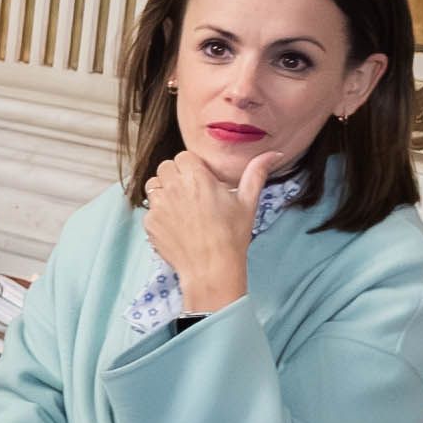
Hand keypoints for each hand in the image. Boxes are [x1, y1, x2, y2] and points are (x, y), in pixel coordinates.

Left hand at [139, 144, 267, 314]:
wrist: (211, 267)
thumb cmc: (231, 235)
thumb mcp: (247, 202)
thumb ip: (256, 173)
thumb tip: (273, 154)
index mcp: (196, 177)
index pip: (183, 156)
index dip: (191, 166)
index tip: (200, 178)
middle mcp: (174, 187)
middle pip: (165, 167)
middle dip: (176, 175)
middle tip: (190, 191)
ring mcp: (159, 205)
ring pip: (153, 185)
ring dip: (164, 190)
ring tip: (181, 206)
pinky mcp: (149, 222)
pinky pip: (150, 208)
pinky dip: (159, 213)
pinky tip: (176, 224)